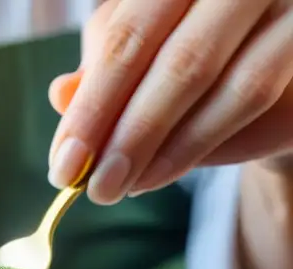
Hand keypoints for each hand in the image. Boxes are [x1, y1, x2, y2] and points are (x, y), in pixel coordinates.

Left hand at [47, 0, 292, 203]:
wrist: (271, 74)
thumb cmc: (191, 61)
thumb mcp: (136, 66)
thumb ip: (101, 77)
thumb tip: (62, 94)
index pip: (124, 35)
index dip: (90, 105)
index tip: (63, 164)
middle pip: (172, 56)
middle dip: (121, 130)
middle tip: (88, 185)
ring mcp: (276, 3)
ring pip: (210, 74)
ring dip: (155, 142)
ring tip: (116, 186)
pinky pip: (250, 91)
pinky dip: (196, 142)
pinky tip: (156, 176)